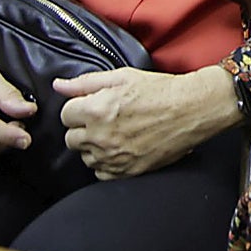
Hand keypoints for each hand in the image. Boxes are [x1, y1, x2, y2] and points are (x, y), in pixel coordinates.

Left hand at [57, 65, 238, 179]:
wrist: (192, 109)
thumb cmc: (161, 90)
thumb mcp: (123, 77)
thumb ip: (86, 82)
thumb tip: (59, 85)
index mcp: (97, 110)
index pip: (65, 114)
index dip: (79, 107)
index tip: (93, 105)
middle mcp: (101, 136)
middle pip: (71, 138)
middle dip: (84, 127)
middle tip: (106, 118)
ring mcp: (114, 156)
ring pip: (85, 157)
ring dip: (94, 146)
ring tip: (117, 133)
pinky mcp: (127, 171)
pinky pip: (101, 173)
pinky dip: (107, 163)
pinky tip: (122, 148)